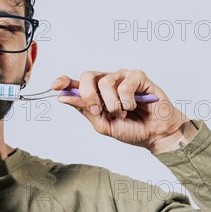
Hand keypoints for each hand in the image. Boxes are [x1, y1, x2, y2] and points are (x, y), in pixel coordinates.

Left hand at [52, 69, 195, 152]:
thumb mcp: (103, 124)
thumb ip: (85, 110)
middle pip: (87, 77)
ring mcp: (122, 77)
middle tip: (98, 111)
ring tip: (123, 113)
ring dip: (113, 104)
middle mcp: (107, 82)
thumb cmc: (131, 129)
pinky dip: (127, 101)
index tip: (55, 86)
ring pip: (105, 82)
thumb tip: (64, 98)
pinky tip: (134, 106)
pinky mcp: (138, 76)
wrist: (155, 135)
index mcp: (96, 94)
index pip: (77, 83)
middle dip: (88, 96)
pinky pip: (125, 84)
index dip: (64, 81)